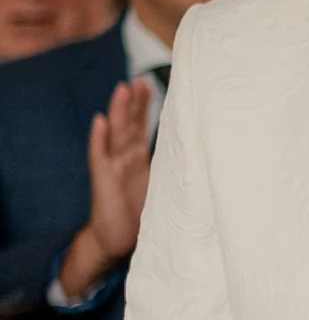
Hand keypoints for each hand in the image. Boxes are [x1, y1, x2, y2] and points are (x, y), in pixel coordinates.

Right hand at [59, 81, 151, 297]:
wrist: (114, 239)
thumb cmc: (138, 212)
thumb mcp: (160, 186)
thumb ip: (171, 168)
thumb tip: (199, 153)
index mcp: (138, 157)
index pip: (141, 125)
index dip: (145, 105)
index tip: (149, 82)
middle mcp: (125, 157)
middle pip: (129, 123)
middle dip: (134, 101)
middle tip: (139, 79)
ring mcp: (112, 167)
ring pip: (115, 134)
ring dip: (118, 111)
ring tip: (122, 89)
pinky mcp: (103, 181)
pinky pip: (99, 157)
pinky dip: (98, 139)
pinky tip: (99, 122)